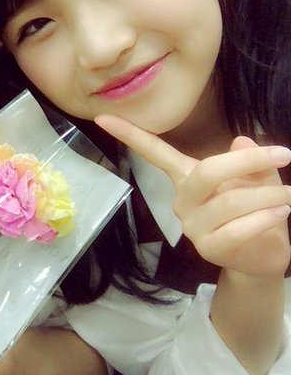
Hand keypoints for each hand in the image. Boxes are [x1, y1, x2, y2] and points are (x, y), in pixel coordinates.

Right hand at [95, 114, 290, 278]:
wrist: (262, 257)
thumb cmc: (256, 210)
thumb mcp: (257, 180)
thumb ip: (249, 162)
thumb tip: (244, 142)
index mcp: (187, 178)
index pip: (154, 153)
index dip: (130, 135)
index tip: (102, 117)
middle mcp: (183, 200)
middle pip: (205, 172)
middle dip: (246, 161)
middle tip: (283, 154)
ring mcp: (193, 226)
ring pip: (231, 201)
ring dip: (269, 195)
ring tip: (289, 196)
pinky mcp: (209, 248)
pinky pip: (237, 229)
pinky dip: (264, 218)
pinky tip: (280, 213)